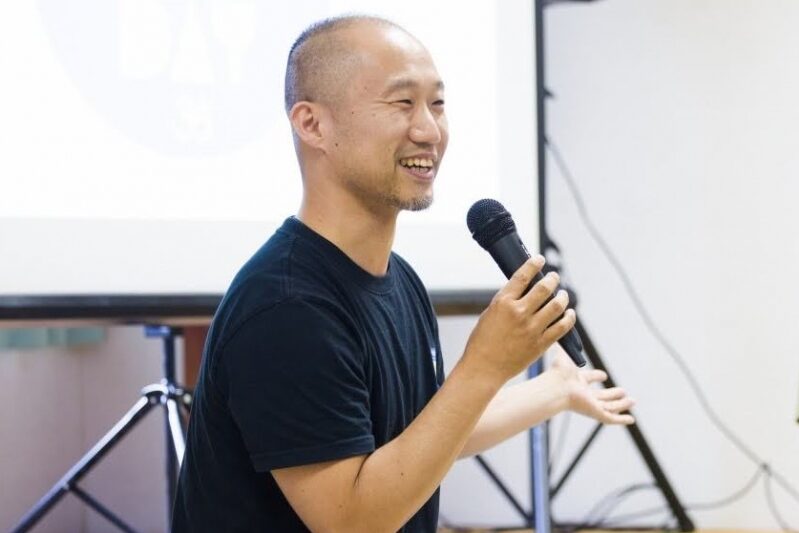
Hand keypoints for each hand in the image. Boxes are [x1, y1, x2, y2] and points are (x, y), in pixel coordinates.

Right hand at [463, 256, 576, 382]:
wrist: (484, 368)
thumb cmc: (482, 342)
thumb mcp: (489, 314)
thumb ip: (506, 302)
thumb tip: (523, 291)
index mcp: (503, 302)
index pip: (523, 276)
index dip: (534, 264)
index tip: (540, 260)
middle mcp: (519, 313)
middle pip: (544, 288)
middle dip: (552, 279)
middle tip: (554, 277)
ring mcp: (532, 329)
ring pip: (556, 306)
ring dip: (563, 297)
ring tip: (563, 295)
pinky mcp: (541, 343)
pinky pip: (562, 327)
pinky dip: (569, 318)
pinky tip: (569, 313)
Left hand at [549, 346, 634, 424]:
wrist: (556, 389)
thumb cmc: (557, 374)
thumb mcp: (563, 356)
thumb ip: (563, 346)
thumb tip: (560, 330)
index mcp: (576, 381)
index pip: (587, 379)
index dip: (595, 377)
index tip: (602, 375)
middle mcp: (584, 394)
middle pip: (600, 396)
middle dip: (612, 394)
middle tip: (622, 391)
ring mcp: (590, 405)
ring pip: (609, 406)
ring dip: (620, 404)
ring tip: (632, 401)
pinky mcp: (596, 413)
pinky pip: (612, 419)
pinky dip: (622, 420)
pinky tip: (631, 420)